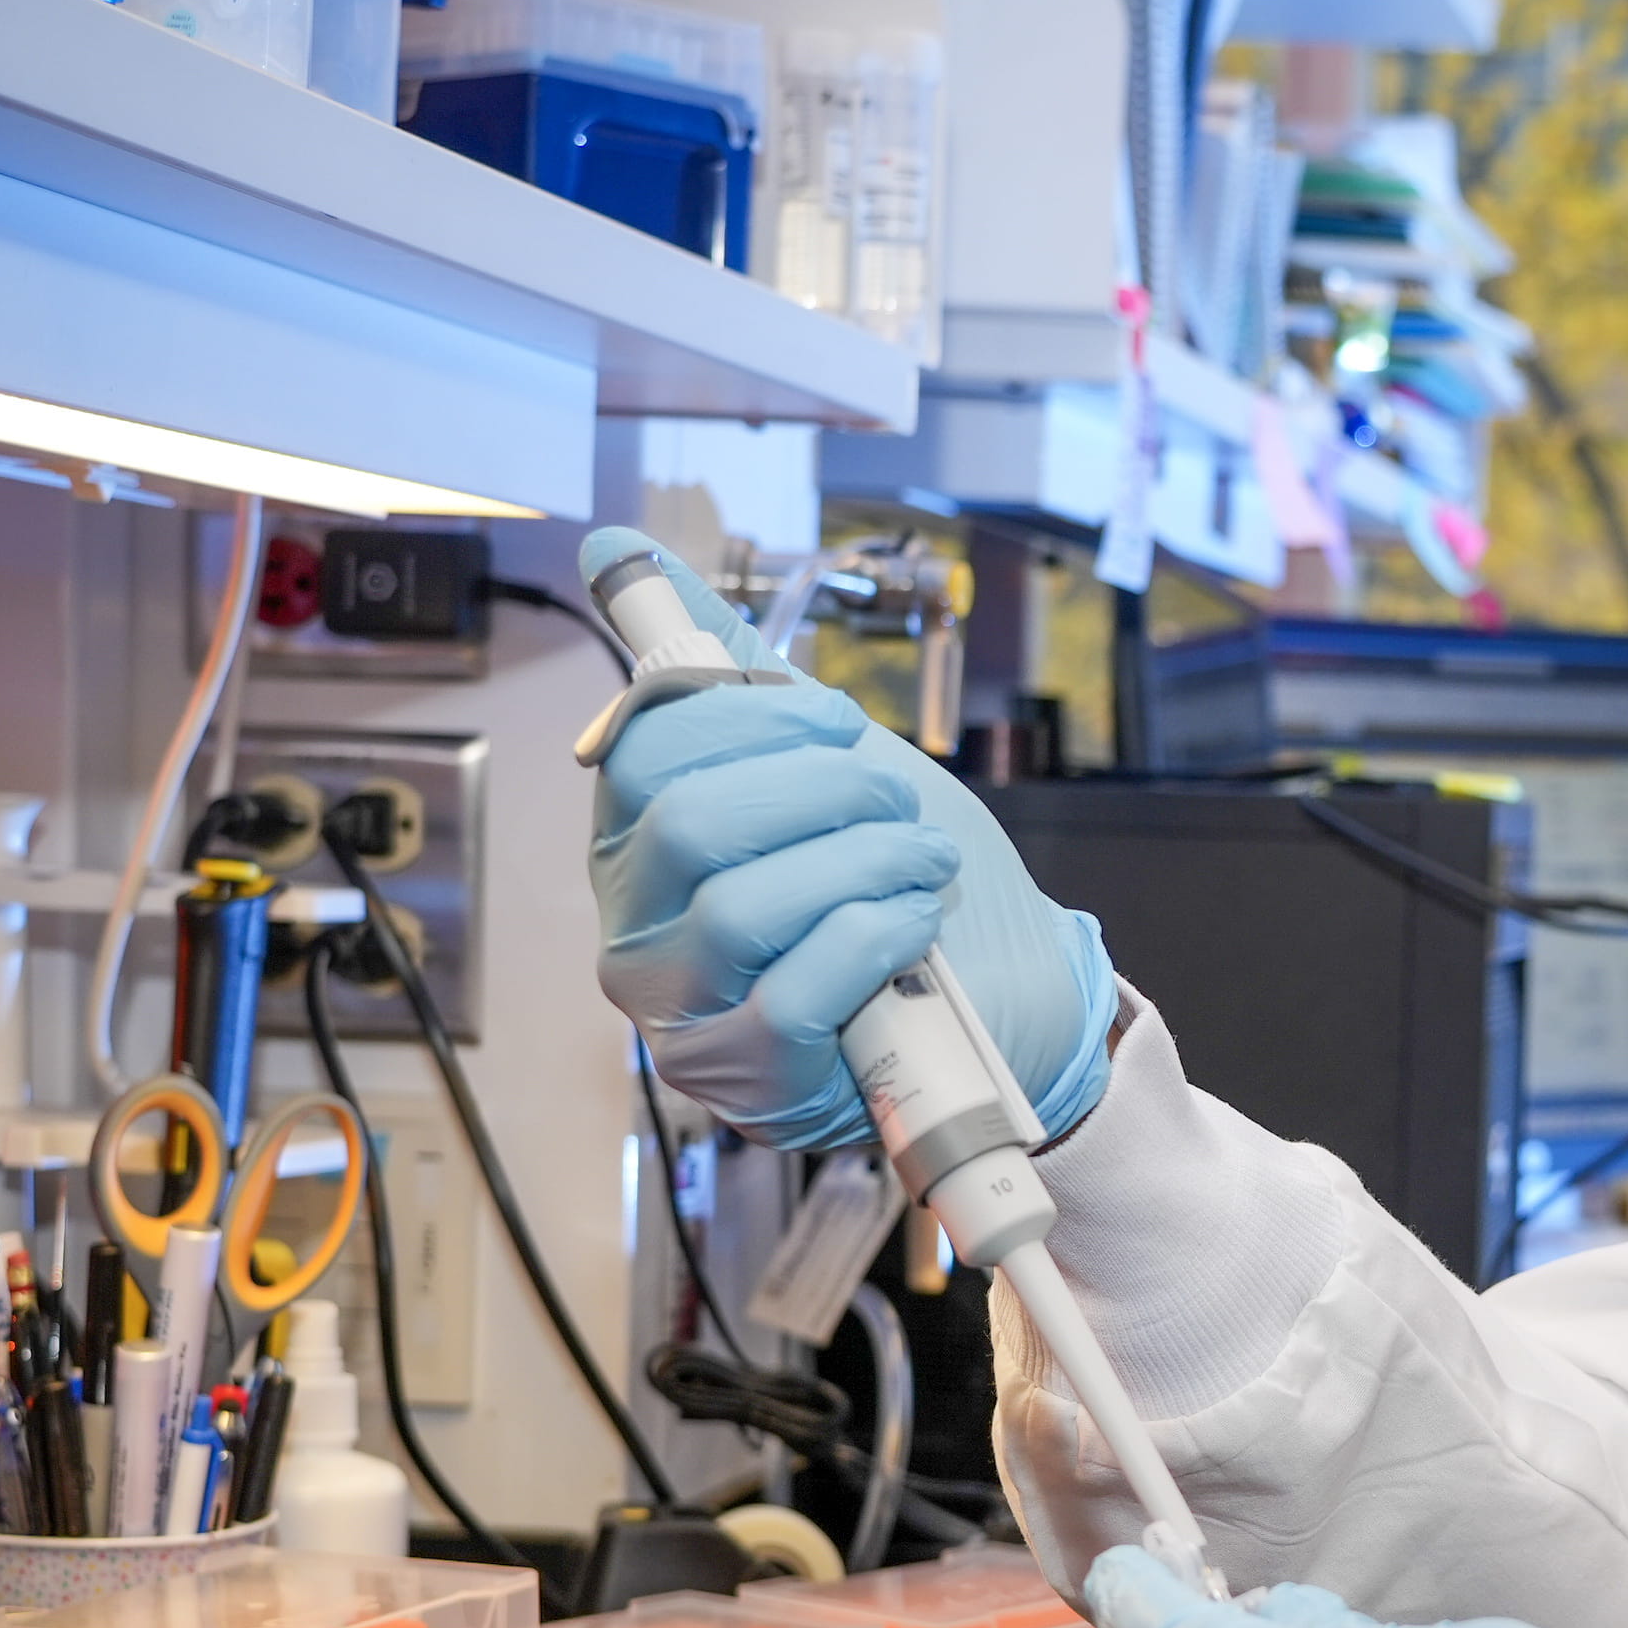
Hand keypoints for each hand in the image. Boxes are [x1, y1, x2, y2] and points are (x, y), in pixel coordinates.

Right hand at [583, 536, 1115, 1149]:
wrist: (1011, 995)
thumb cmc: (899, 879)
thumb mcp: (821, 755)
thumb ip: (723, 666)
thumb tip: (617, 547)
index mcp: (638, 841)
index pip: (645, 748)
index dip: (758, 721)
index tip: (842, 728)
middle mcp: (638, 933)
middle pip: (686, 823)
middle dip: (822, 793)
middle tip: (896, 804)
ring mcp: (683, 1018)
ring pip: (740, 908)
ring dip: (862, 866)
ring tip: (922, 865)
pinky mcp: (750, 1081)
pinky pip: (795, 993)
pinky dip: (874, 940)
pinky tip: (914, 929)